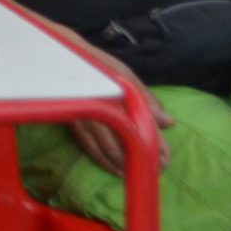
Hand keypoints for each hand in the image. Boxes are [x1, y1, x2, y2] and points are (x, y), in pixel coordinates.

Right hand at [66, 34, 172, 174]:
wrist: (61, 57)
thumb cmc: (97, 65)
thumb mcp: (124, 76)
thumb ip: (146, 99)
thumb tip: (169, 123)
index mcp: (117, 96)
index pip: (140, 126)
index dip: (154, 144)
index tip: (166, 159)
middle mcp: (100, 110)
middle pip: (123, 142)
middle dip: (140, 159)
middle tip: (155, 170)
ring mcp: (85, 118)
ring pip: (104, 149)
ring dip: (122, 164)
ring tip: (137, 172)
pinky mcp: (73, 124)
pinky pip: (89, 147)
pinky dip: (102, 160)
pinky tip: (113, 167)